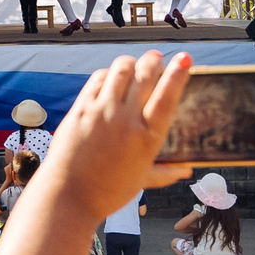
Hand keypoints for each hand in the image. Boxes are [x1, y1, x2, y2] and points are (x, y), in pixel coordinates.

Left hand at [47, 50, 195, 215]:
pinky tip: (111, 79)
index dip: (178, 73)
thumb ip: (166, 172)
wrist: (68, 197)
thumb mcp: (142, 181)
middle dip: (153, 61)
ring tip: (134, 67)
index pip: (167, 96)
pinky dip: (108, 74)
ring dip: (131, 63)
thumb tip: (186, 171)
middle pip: (144, 74)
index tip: (185, 58)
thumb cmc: (107, 193)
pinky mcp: (80, 109)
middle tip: (157, 58)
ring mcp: (101, 112)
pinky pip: (97, 79)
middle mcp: (125, 120)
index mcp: (147, 138)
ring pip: (120, 69)